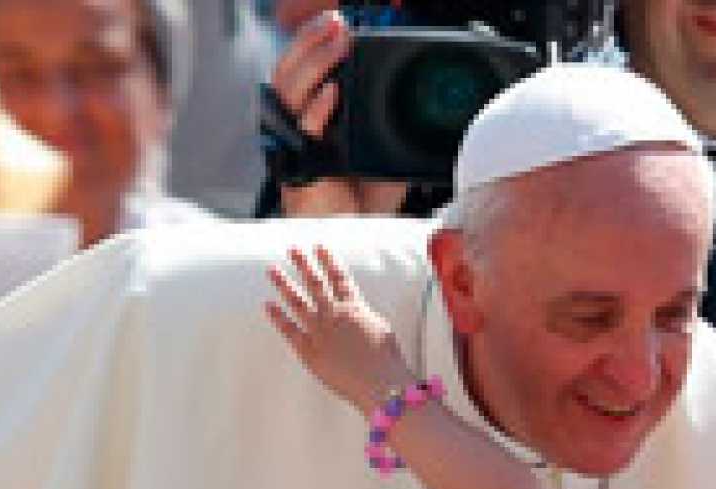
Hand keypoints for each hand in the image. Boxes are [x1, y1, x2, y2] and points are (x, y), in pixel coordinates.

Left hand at [266, 245, 412, 414]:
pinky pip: (289, 330)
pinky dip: (278, 317)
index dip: (328, 260)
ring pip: (297, 302)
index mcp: (355, 308)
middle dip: (303, 264)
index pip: (339, 276)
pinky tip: (268, 304)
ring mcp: (320, 332)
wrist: (380, 386)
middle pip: (315, 283)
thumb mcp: (381, 329)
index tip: (318, 246)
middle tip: (292, 249)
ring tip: (272, 270)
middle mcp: (334, 315)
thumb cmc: (388, 362)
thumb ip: (363, 316)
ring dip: (284, 284)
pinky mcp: (309, 352)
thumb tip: (355, 309)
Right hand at [271, 9, 408, 216]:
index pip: (305, 70)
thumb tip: (426, 102)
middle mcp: (298, 126)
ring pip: (289, 92)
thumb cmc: (368, 198)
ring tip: (337, 43)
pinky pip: (302, 132)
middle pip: (291, 71)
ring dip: (313, 63)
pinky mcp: (298, 168)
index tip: (341, 24)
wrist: (357, 238)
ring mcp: (295, 145)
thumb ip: (395, 125)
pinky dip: (317, 109)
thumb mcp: (387, 151)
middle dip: (312, 42)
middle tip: (338, 23)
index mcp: (313, 116)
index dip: (316, 44)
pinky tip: (333, 93)